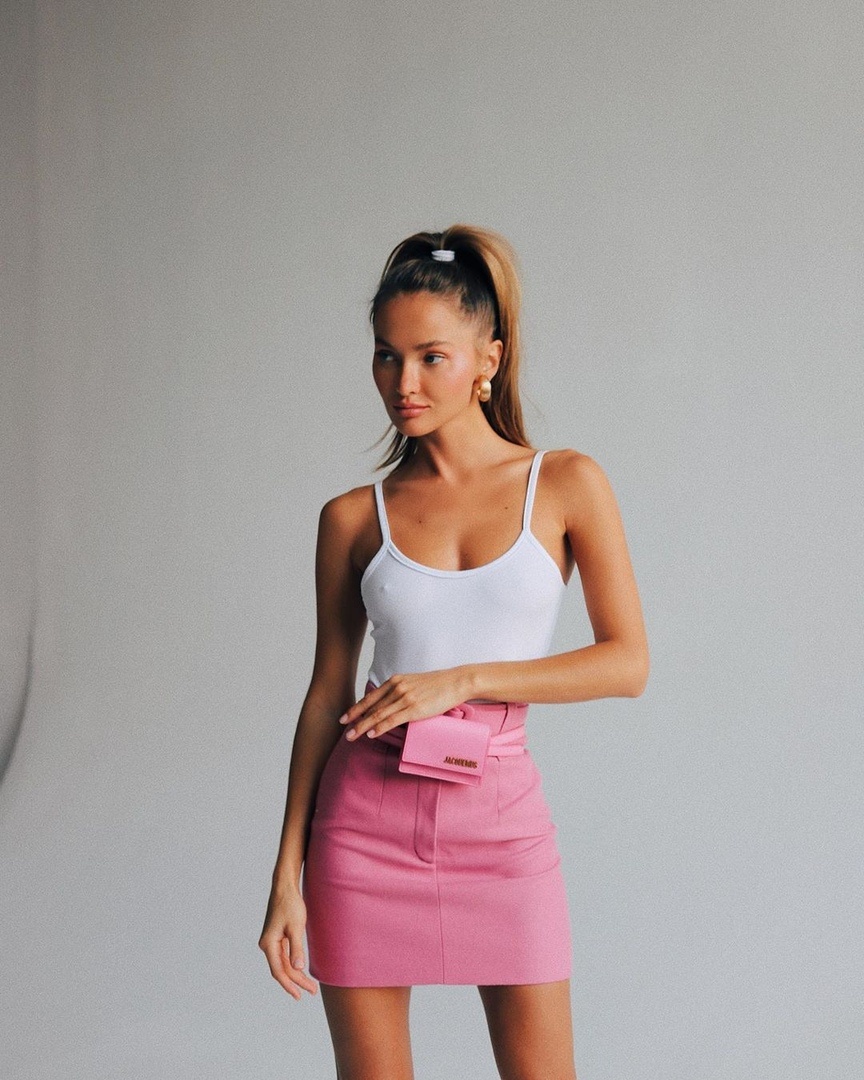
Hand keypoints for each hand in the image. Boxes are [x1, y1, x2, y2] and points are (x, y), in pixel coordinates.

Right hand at [258, 886, 317, 1000]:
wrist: (285, 887)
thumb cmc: (290, 904)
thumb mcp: (295, 926)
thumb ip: (296, 948)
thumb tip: (297, 968)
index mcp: (269, 944)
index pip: (278, 971)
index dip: (289, 984)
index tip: (300, 995)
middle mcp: (267, 945)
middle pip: (281, 969)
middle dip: (296, 981)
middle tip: (312, 991)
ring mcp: (271, 941)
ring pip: (283, 963)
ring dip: (295, 974)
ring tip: (309, 986)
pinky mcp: (277, 936)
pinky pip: (284, 956)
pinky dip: (292, 965)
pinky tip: (300, 971)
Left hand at [339, 669, 472, 740]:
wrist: (456, 681)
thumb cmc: (437, 684)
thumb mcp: (414, 682)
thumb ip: (401, 691)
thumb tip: (392, 704)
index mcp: (395, 681)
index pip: (371, 697)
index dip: (356, 708)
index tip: (345, 717)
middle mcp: (397, 688)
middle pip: (371, 707)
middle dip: (354, 719)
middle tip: (343, 729)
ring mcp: (405, 698)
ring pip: (378, 715)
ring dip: (362, 727)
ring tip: (352, 736)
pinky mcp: (414, 708)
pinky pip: (392, 720)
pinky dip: (379, 727)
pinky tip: (371, 734)